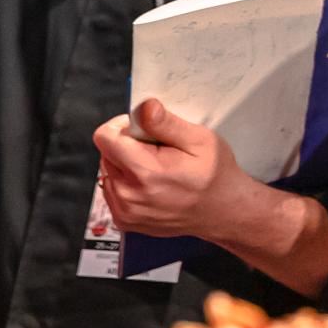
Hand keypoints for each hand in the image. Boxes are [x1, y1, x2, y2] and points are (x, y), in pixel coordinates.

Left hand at [93, 98, 263, 241]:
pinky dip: (127, 182)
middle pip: (106, 153)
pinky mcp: (124, 220)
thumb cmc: (214, 174)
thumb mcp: (200, 139)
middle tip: (158, 151)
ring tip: (157, 169)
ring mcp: (124, 211)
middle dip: (128, 145)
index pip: (105, 137)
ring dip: (126, 164)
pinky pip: (112, 190)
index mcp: (145, 172)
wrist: (222, 211)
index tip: (145, 129)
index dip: (124, 125)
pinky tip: (151, 184)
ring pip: (108, 171)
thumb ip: (167, 123)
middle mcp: (128, 195)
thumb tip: (144, 107)